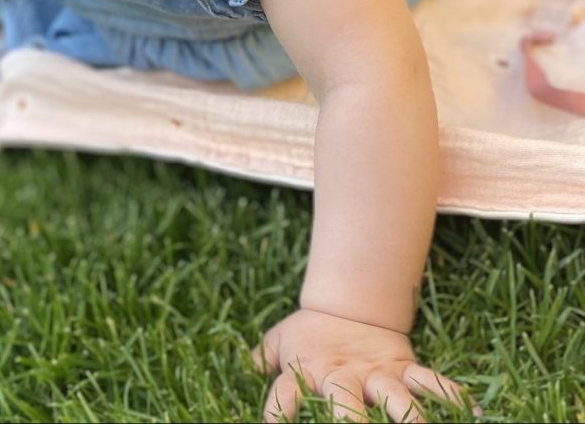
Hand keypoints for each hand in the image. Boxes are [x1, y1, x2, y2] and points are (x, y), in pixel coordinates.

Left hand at [249, 308, 480, 421]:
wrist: (347, 304)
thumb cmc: (307, 335)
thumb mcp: (279, 343)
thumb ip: (260, 360)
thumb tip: (240, 367)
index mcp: (307, 371)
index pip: (286, 395)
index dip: (278, 412)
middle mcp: (342, 375)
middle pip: (345, 401)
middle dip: (349, 423)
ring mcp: (376, 371)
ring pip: (396, 397)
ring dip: (409, 417)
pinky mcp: (403, 364)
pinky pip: (432, 381)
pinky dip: (452, 395)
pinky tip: (476, 414)